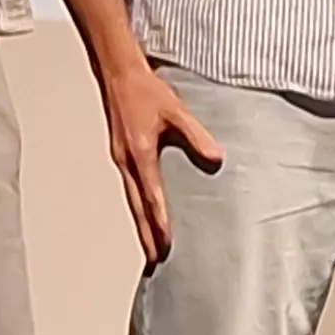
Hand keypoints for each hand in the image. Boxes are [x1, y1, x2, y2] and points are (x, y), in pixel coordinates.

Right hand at [99, 59, 223, 264]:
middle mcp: (126, 162)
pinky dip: (136, 207)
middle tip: (156, 260)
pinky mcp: (121, 156)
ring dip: (140, 225)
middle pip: (137, 208)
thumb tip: (217, 159)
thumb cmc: (146, 91)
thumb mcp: (176, 111)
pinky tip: (143, 214)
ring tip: (149, 248)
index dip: (159, 222)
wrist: (118, 74)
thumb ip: (197, 136)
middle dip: (147, 235)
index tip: (167, 245)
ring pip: (131, 201)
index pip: (152, 196)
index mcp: (139, 154)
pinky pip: (129, 189)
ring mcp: (121, 160)